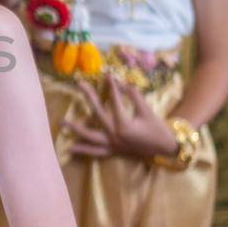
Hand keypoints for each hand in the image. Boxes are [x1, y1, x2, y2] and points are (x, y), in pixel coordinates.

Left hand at [62, 77, 176, 160]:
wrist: (164, 149)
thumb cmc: (157, 129)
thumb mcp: (147, 110)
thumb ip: (133, 96)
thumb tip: (120, 83)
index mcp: (123, 124)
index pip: (115, 100)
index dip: (112, 86)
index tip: (107, 74)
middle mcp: (114, 135)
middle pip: (97, 112)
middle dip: (89, 96)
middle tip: (79, 83)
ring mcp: (111, 144)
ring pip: (90, 136)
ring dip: (76, 129)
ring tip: (62, 122)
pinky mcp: (112, 150)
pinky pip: (95, 152)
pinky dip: (83, 150)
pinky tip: (70, 148)